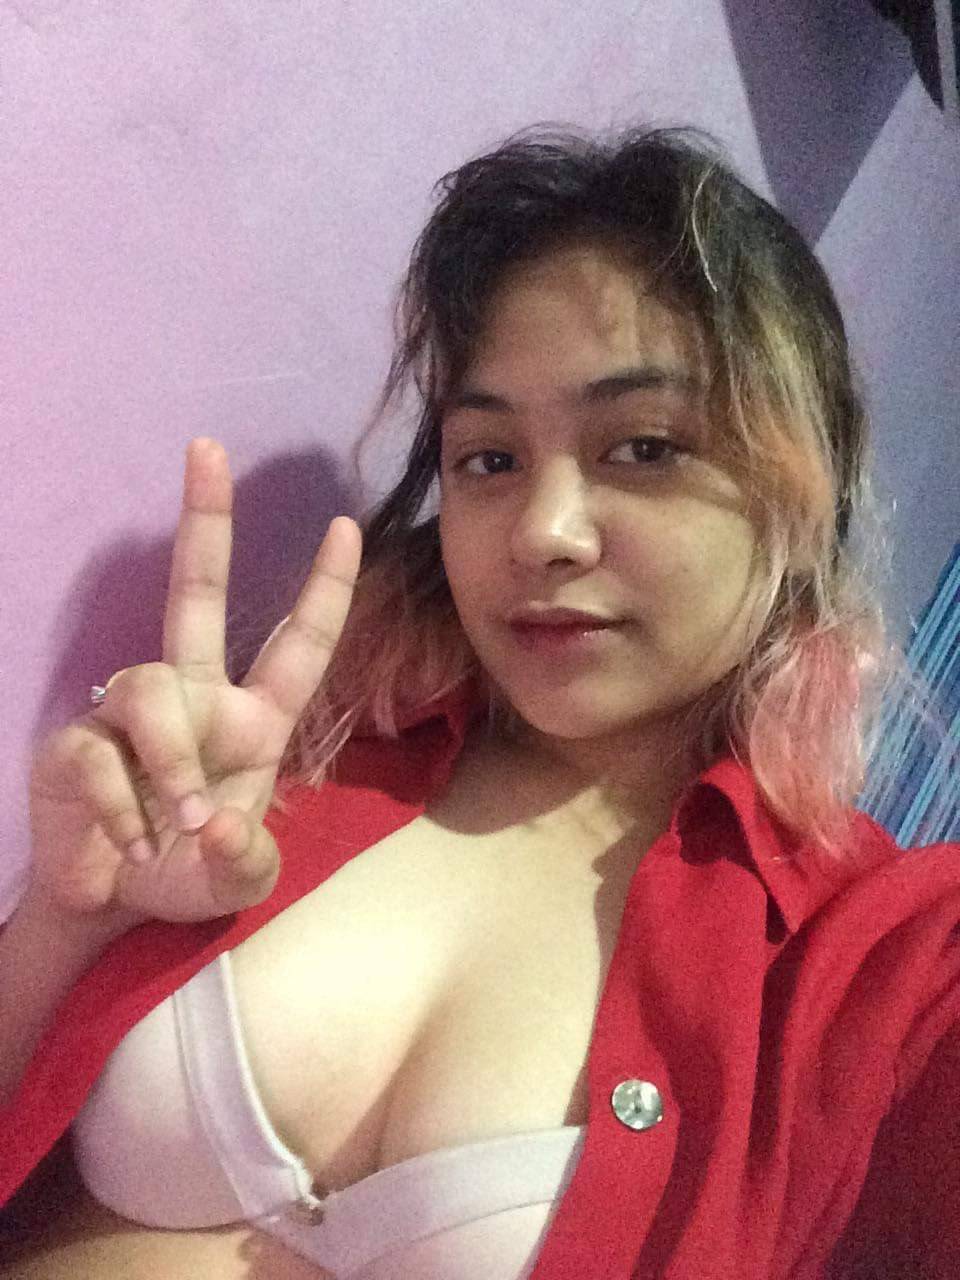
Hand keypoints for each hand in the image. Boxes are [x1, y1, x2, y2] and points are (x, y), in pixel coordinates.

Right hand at [28, 438, 361, 925]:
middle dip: (206, 522)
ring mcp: (132, 712)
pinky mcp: (76, 740)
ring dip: (171, 766)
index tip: (346, 525)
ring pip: (151, 690)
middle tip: (208, 447)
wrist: (113, 906)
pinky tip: (130, 842)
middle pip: (197, 595)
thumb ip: (245, 861)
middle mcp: (196, 697)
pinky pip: (101, 753)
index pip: (297, 643)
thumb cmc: (190, 874)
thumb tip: (216, 825)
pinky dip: (122, 808)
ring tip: (174, 827)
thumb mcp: (239, 879)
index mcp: (253, 719)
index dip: (323, 588)